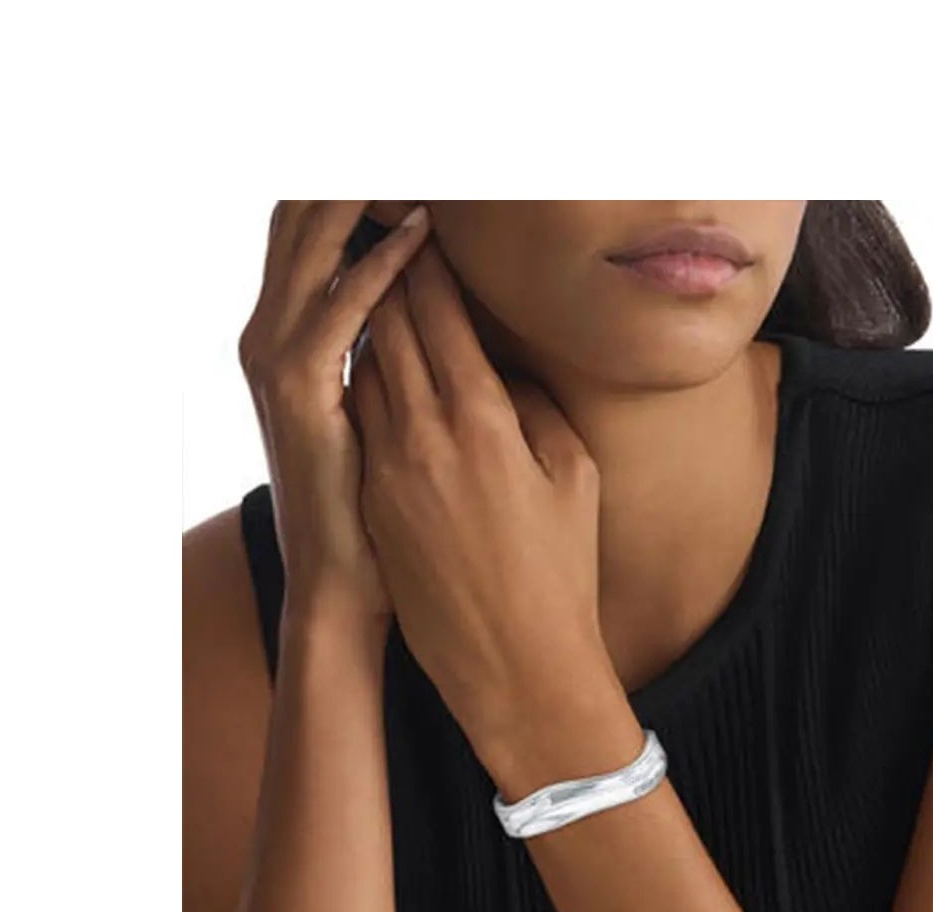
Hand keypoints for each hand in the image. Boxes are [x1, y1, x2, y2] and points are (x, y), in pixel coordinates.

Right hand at [237, 201, 430, 625]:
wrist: (343, 582)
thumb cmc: (374, 506)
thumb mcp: (379, 413)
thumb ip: (388, 356)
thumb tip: (430, 309)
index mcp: (298, 340)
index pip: (320, 238)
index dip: (362, 192)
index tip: (416, 161)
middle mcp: (276, 338)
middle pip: (304, 224)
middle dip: (356, 178)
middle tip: (414, 146)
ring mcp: (279, 363)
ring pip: (312, 249)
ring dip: (363, 199)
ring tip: (416, 163)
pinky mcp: (299, 392)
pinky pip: (340, 311)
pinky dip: (377, 268)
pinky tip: (420, 235)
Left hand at [349, 234, 619, 751]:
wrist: (512, 662)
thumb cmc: (559, 571)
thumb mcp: (572, 477)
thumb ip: (533, 408)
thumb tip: (497, 372)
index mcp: (484, 420)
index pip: (440, 313)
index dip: (430, 263)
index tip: (428, 230)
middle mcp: (423, 435)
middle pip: (388, 325)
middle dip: (387, 273)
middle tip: (385, 235)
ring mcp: (386, 470)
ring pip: (363, 368)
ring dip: (369, 323)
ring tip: (378, 289)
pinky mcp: (371, 502)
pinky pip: (360, 421)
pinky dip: (365, 381)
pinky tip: (376, 368)